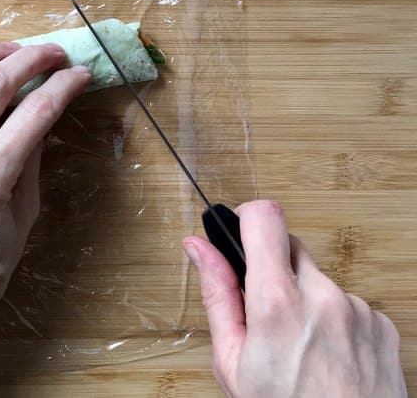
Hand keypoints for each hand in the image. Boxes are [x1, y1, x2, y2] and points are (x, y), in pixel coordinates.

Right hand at [184, 200, 406, 397]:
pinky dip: (335, 320)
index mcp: (277, 303)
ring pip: (318, 278)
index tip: (240, 233)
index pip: (264, 217)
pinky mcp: (382, 325)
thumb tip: (198, 247)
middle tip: (266, 313)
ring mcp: (358, 309)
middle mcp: (323, 296)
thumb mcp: (232, 363)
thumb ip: (217, 294)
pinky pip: (348, 303)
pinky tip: (329, 355)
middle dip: (273, 268)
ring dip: (306, 298)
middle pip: (291, 246)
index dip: (247, 218)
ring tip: (302, 346)